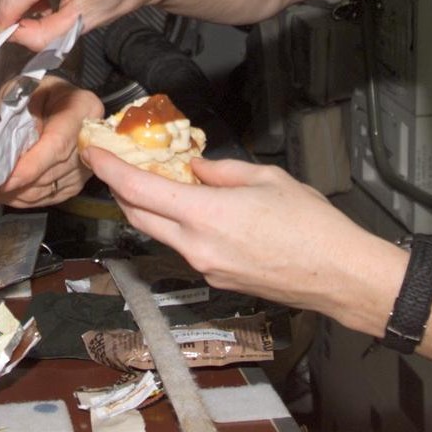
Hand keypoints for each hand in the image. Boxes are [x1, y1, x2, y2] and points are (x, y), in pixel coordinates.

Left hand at [0, 77, 103, 205]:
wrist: (47, 97)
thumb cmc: (33, 89)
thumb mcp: (24, 90)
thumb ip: (20, 117)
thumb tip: (10, 153)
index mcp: (84, 106)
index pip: (57, 144)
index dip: (32, 165)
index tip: (7, 179)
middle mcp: (92, 137)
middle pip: (55, 170)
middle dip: (20, 182)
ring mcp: (87, 162)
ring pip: (52, 188)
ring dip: (20, 193)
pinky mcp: (78, 180)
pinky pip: (51, 197)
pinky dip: (27, 199)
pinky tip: (8, 193)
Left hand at [82, 147, 388, 318]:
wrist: (339, 275)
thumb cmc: (312, 226)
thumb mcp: (267, 178)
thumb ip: (221, 171)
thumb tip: (195, 168)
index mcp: (206, 215)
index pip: (139, 190)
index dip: (109, 169)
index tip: (93, 152)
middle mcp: (197, 246)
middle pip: (137, 216)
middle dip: (119, 188)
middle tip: (113, 163)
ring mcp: (205, 267)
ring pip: (158, 233)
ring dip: (146, 207)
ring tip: (150, 180)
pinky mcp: (217, 279)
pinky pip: (182, 247)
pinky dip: (175, 224)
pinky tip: (188, 208)